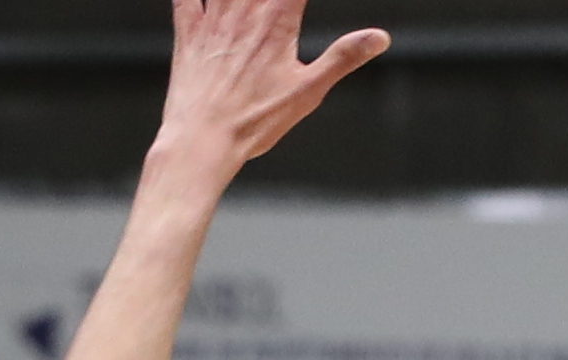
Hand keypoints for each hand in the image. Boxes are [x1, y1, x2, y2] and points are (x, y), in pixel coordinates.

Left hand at [156, 1, 387, 175]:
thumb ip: (343, 58)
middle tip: (278, 4)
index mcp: (277, 21)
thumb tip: (379, 38)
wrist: (203, 138)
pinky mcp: (188, 30)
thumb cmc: (255, 120)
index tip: (301, 2)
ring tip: (251, 1)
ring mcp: (213, 18)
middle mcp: (243, 11)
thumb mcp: (309, 91)